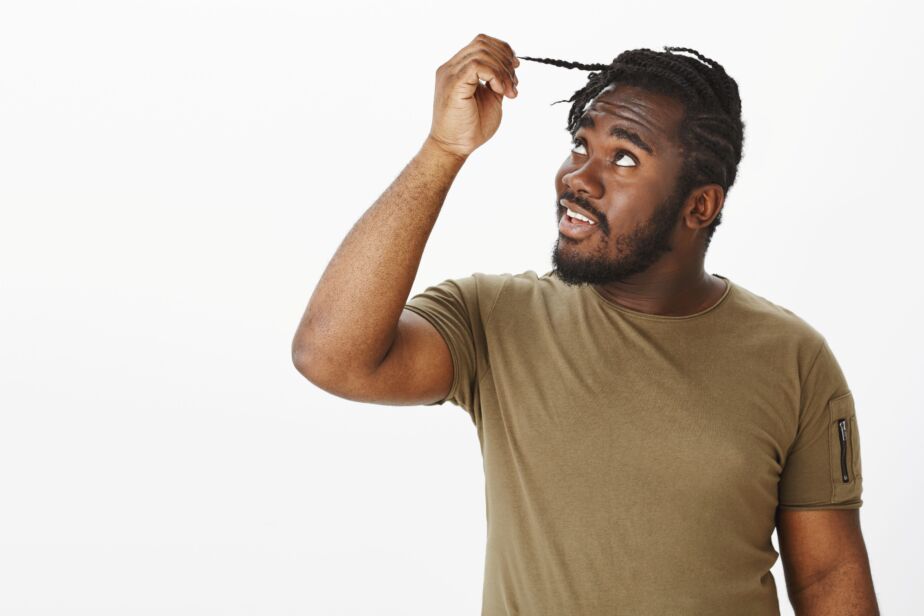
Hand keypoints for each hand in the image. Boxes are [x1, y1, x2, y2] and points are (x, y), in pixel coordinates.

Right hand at [426, 33, 518, 159]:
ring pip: (482, 52)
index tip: (515, 68)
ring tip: (508, 91)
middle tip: (513, 84)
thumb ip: (496, 80)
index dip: (502, 50)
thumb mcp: (490, 98)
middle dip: (505, 59)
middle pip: (483, 42)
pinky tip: (499, 92)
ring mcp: (450, 74)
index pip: (481, 42)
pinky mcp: (453, 84)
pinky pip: (477, 65)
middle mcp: (451, 68)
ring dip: (502, 70)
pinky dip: (495, 76)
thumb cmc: (470, 128)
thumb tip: (511, 66)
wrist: (453, 148)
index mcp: (458, 69)